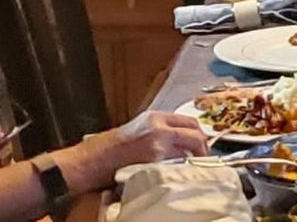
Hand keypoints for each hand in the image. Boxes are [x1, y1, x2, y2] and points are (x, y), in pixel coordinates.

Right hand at [59, 112, 207, 190]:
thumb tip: (184, 141)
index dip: (201, 135)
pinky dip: (182, 173)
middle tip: (204, 161)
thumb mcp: (138, 129)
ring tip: (192, 171)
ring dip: (194, 162)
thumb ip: (160, 131)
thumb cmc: (112, 147)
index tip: (203, 146)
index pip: (190, 122)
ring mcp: (158, 146)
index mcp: (155, 117)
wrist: (93, 159)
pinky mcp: (155, 163)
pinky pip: (177, 168)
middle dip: (204, 149)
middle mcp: (159, 128)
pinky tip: (178, 178)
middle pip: (196, 135)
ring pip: (190, 153)